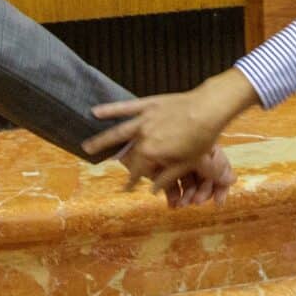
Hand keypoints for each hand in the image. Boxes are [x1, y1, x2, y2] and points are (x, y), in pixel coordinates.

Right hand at [85, 70, 257, 193]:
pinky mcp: (148, 104)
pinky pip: (125, 107)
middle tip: (91, 162)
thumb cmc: (201, 139)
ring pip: (117, 131)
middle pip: (124, 151)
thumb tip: (153, 191)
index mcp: (152, 153)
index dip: (132, 181)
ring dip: (101, 139)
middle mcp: (143, 136)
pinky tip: (95, 111)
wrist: (209, 109)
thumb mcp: (186, 163)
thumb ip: (166, 177)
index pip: (138, 171)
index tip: (126, 189)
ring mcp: (144, 119)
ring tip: (86, 146)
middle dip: (108, 157)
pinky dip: (110, 109)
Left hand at [164, 143, 236, 208]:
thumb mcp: (193, 154)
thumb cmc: (167, 140)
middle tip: (197, 202)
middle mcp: (192, 155)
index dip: (220, 185)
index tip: (218, 201)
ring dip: (188, 196)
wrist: (132, 140)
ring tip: (182, 204)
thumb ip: (212, 168)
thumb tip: (232, 180)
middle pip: (205, 179)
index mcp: (203, 146)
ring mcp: (178, 164)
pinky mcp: (163, 172)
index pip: (219, 168)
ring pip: (190, 185)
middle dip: (202, 192)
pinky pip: (173, 187)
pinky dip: (174, 196)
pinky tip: (172, 204)